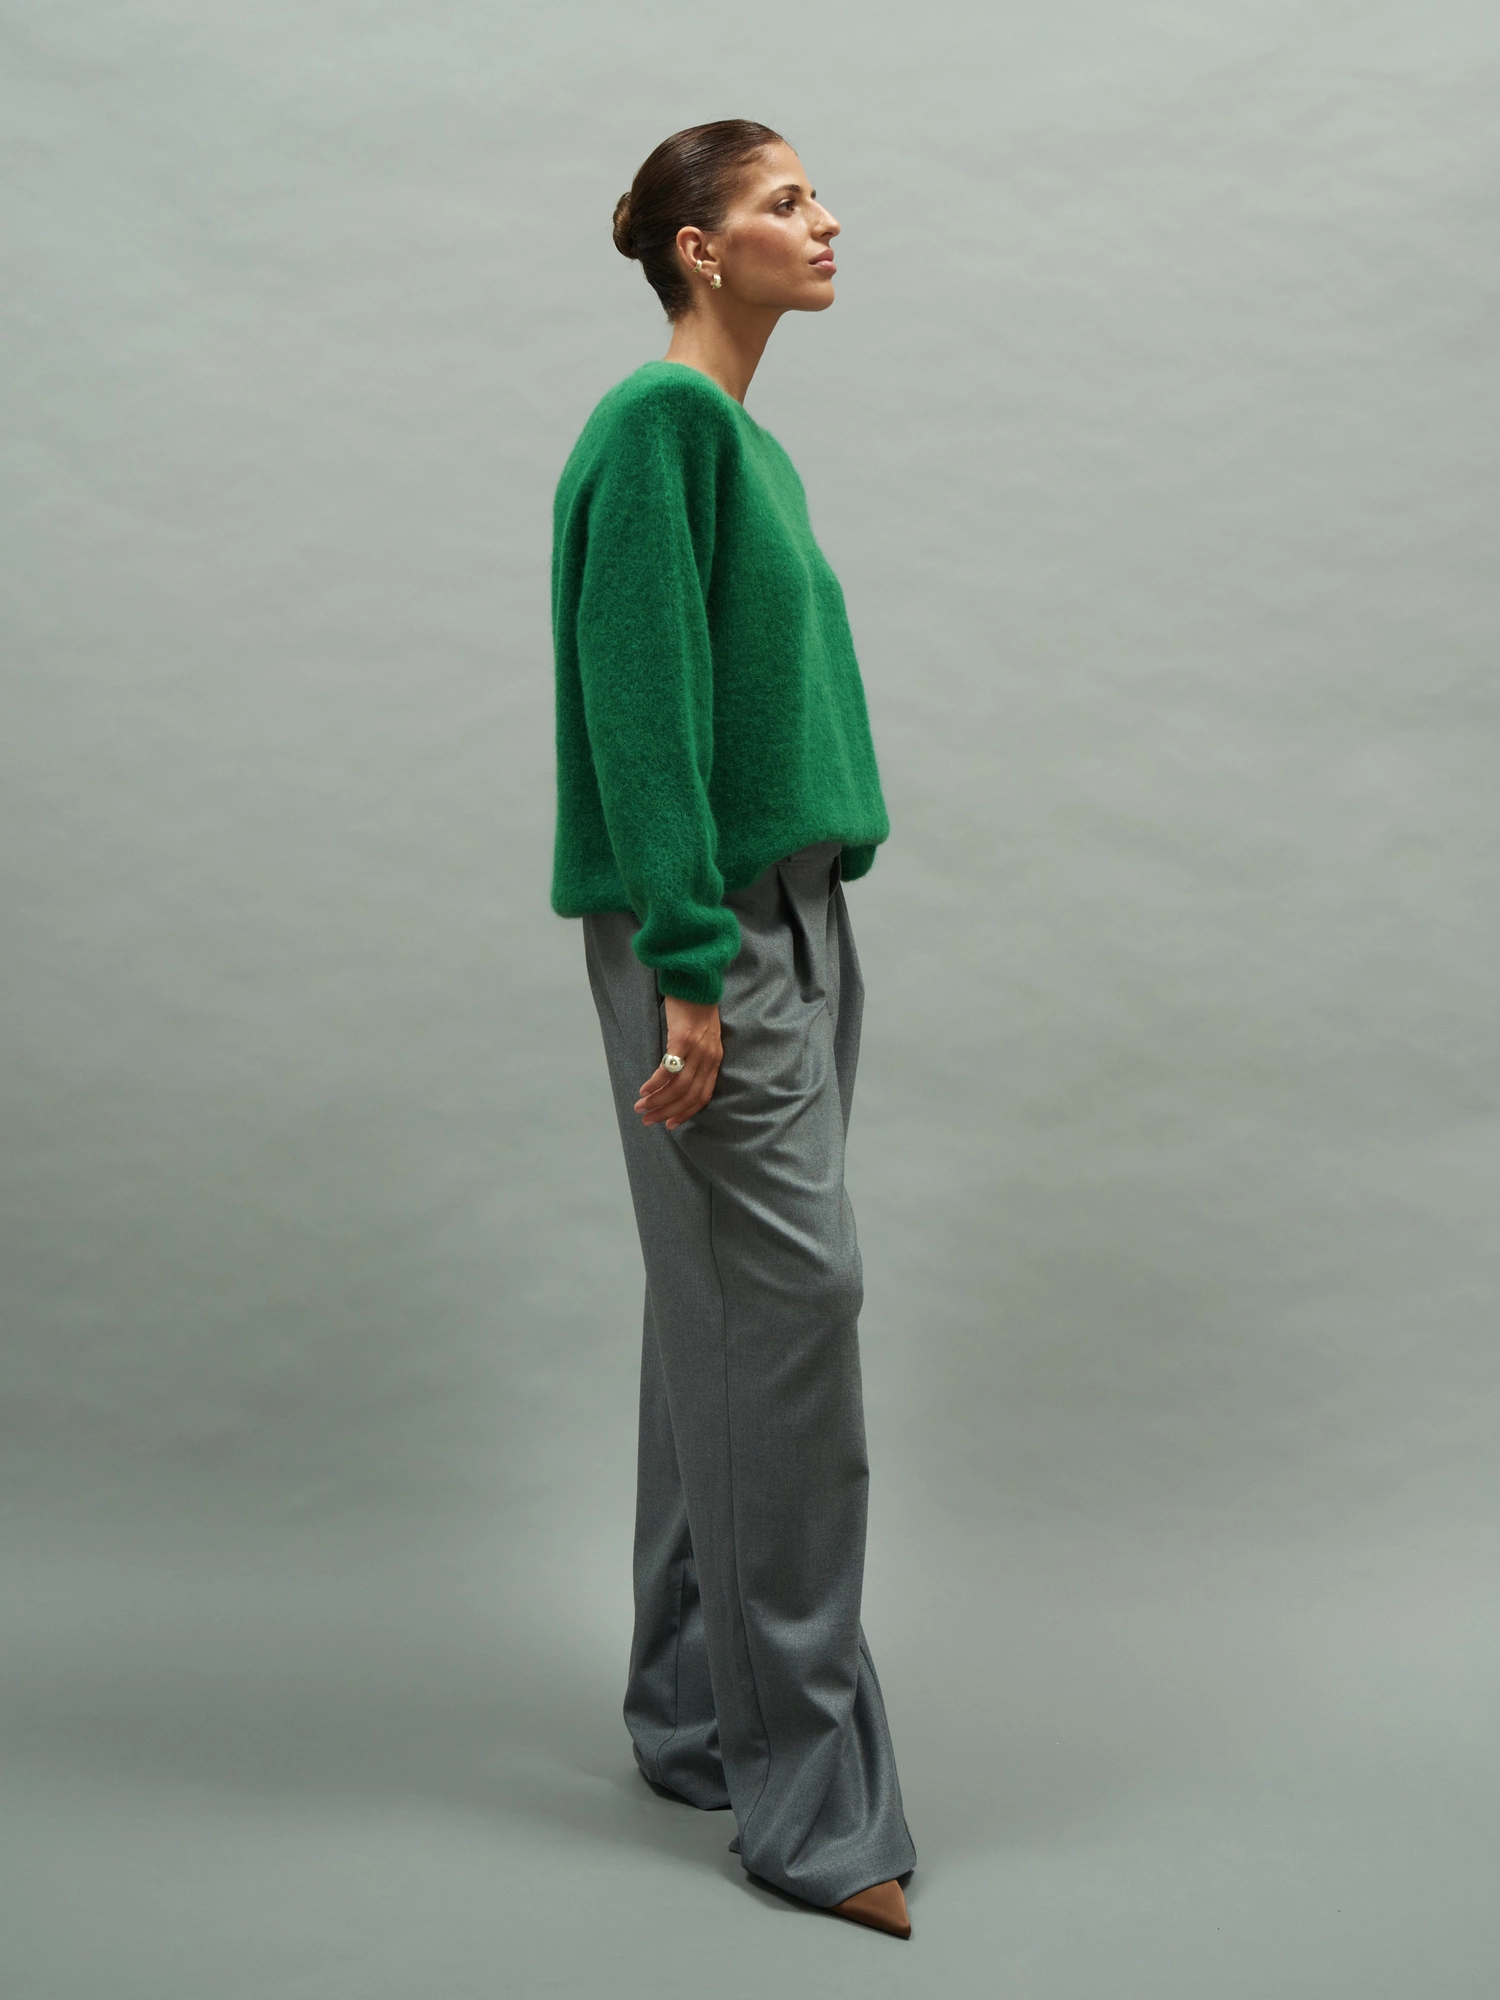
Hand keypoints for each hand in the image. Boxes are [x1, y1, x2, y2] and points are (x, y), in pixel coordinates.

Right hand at [634, 996, 722, 1130]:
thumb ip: (697, 1057)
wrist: (696, 981)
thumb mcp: (704, 1036)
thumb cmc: (696, 1008)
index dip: (686, 1113)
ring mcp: (697, 1049)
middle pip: (689, 1095)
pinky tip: (644, 1089)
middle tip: (649, 1121)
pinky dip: (655, 1083)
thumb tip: (677, 1078)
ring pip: (678, 1086)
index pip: (703, 1095)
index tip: (670, 1124)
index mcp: (715, 1059)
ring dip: (658, 1101)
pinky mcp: (682, 1039)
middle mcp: (709, 1057)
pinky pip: (668, 1069)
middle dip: (667, 1112)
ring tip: (641, 1108)